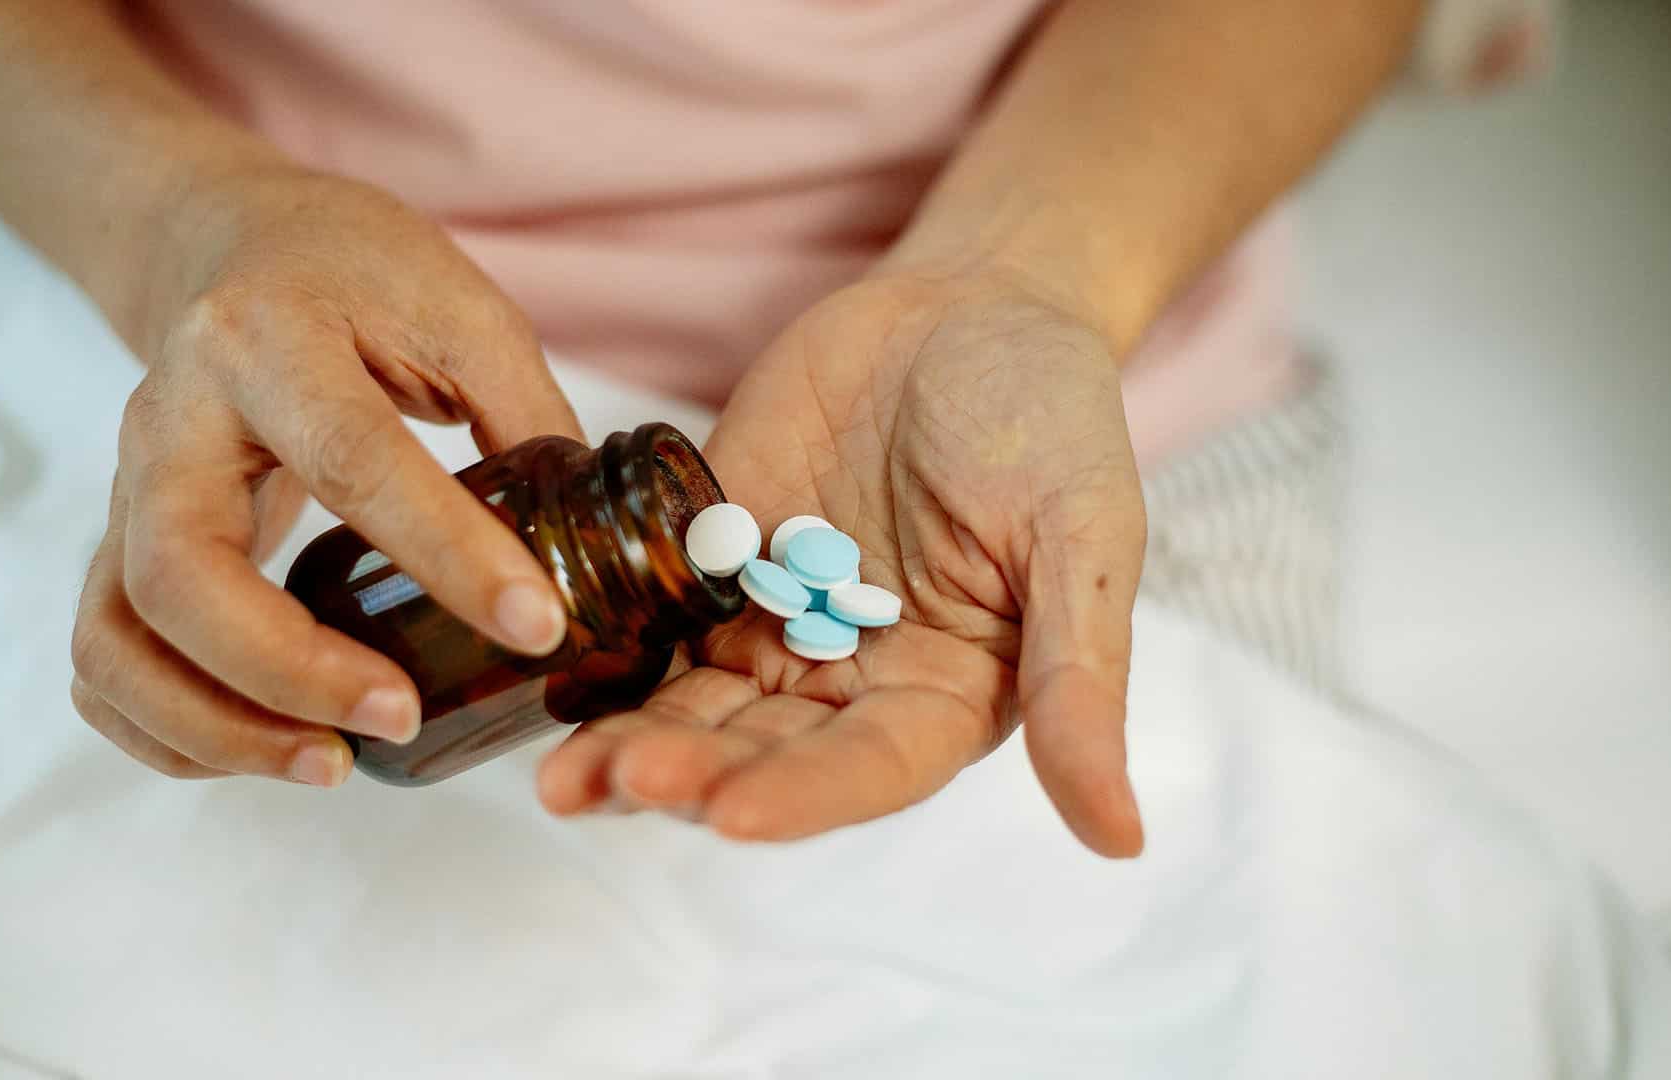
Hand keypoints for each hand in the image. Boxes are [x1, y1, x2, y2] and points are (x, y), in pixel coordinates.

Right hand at [70, 168, 581, 785]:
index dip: (447, 554)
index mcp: (268, 339)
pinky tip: (267, 750)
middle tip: (399, 717)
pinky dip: (166, 730)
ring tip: (331, 762)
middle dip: (288, 671)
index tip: (536, 626)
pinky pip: (103, 659)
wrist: (231, 244)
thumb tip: (603, 550)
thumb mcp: (459, 308)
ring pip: (117, 636)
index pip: (352, 460)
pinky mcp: (120, 542)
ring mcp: (128, 488)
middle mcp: (172, 418)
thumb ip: (526, 416)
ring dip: (214, 725)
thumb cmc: (354, 272)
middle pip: (179, 573)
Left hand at [538, 272, 1147, 855]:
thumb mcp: (1084, 537)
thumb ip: (1082, 680)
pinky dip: (605, 653)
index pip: (869, 770)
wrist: (969, 302)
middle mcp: (853, 677)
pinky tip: (549, 675)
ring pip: (694, 705)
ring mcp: (776, 620)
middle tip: (610, 781)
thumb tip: (1120, 838)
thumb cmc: (1051, 416)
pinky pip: (653, 619)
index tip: (730, 812)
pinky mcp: (716, 559)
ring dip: (628, 741)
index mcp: (946, 694)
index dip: (801, 797)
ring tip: (558, 775)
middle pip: (762, 752)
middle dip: (689, 773)